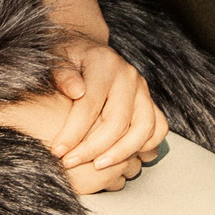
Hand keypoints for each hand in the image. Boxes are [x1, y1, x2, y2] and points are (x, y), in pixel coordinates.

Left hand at [0, 52, 166, 195]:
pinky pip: (158, 128)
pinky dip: (146, 146)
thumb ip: (63, 74)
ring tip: (98, 166)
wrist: (86, 47)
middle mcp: (128, 76)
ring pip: (144, 128)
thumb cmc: (67, 56)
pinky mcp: (149, 101)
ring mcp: (142, 89)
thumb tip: (75, 92)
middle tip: (70, 163)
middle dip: (93, 148)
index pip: (90, 105)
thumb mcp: (56, 57)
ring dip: (121, 152)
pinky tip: (123, 157)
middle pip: (118, 121)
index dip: (73, 132)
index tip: (57, 152)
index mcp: (104, 64)